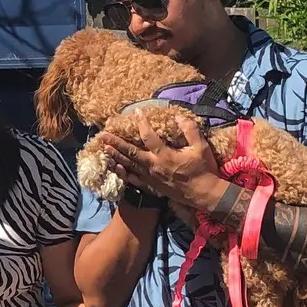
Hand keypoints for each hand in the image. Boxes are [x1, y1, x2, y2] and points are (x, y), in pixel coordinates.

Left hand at [102, 112, 220, 214]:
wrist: (204, 195)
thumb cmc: (203, 170)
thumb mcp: (201, 147)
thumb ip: (190, 130)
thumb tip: (178, 116)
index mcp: (165, 156)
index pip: (149, 136)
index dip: (142, 123)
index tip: (137, 112)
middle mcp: (154, 166)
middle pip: (130, 153)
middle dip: (116, 143)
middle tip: (102, 135)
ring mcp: (151, 178)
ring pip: (129, 166)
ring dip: (116, 156)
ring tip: (104, 148)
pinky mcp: (151, 186)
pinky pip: (133, 179)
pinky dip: (123, 173)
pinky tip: (115, 168)